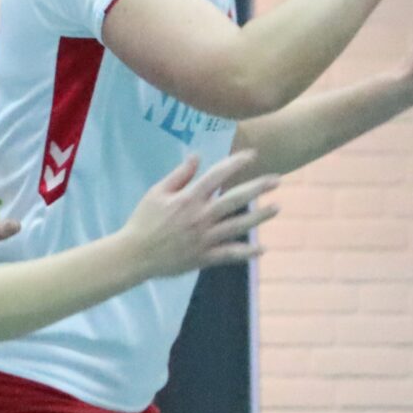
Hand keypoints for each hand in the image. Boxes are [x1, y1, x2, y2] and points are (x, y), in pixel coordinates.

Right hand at [120, 151, 280, 277]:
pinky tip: (262, 249)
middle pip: (235, 199)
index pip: (218, 176)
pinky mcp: (204, 257)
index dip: (237, 163)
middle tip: (277, 180)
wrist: (135, 255)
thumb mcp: (157, 193)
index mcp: (189, 198)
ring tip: (277, 207)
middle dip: (258, 188)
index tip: (253, 155)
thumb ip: (179, 175)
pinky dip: (247, 253)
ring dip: (259, 217)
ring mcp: (204, 238)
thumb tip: (197, 156)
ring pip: (238, 226)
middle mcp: (200, 217)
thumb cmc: (143, 221)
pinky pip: (230, 254)